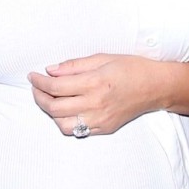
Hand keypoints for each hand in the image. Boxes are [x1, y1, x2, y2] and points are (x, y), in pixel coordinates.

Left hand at [28, 53, 170, 135]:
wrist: (155, 86)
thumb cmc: (131, 67)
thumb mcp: (102, 57)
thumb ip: (74, 66)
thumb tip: (50, 70)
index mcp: (94, 83)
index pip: (56, 87)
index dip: (39, 82)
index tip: (33, 76)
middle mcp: (95, 104)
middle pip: (55, 107)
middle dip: (39, 97)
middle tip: (35, 86)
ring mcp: (100, 120)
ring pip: (62, 124)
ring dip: (50, 112)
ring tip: (47, 98)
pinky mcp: (105, 128)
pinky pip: (77, 130)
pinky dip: (65, 121)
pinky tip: (64, 109)